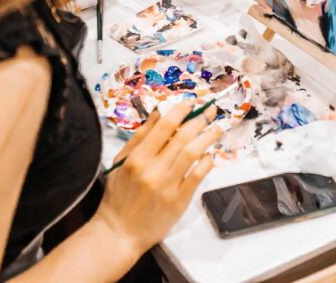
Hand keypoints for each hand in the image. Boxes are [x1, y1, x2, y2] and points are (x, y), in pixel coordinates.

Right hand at [93, 102, 220, 256]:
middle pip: (182, 137)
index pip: (164, 127)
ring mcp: (168, 185)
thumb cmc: (118, 195)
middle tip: (210, 111)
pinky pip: (198, 176)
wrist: (120, 232)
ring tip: (217, 128)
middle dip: (199, 120)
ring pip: (193, 153)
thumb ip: (139, 137)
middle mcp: (153, 169)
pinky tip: (210, 155)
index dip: (180, 111)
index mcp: (137, 158)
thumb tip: (157, 112)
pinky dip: (206, 162)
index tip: (190, 103)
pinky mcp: (179, 200)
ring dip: (208, 137)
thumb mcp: (120, 162)